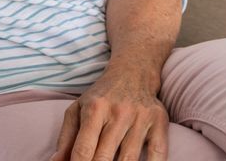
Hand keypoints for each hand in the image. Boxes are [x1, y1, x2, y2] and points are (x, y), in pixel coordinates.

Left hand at [50, 64, 169, 160]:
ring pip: (128, 160)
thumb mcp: (78, 110)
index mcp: (94, 108)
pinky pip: (157, 153)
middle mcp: (118, 112)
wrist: (133, 72)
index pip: (83, 149)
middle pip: (103, 157)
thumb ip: (66, 139)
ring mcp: (140, 117)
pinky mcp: (159, 122)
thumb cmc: (100, 97)